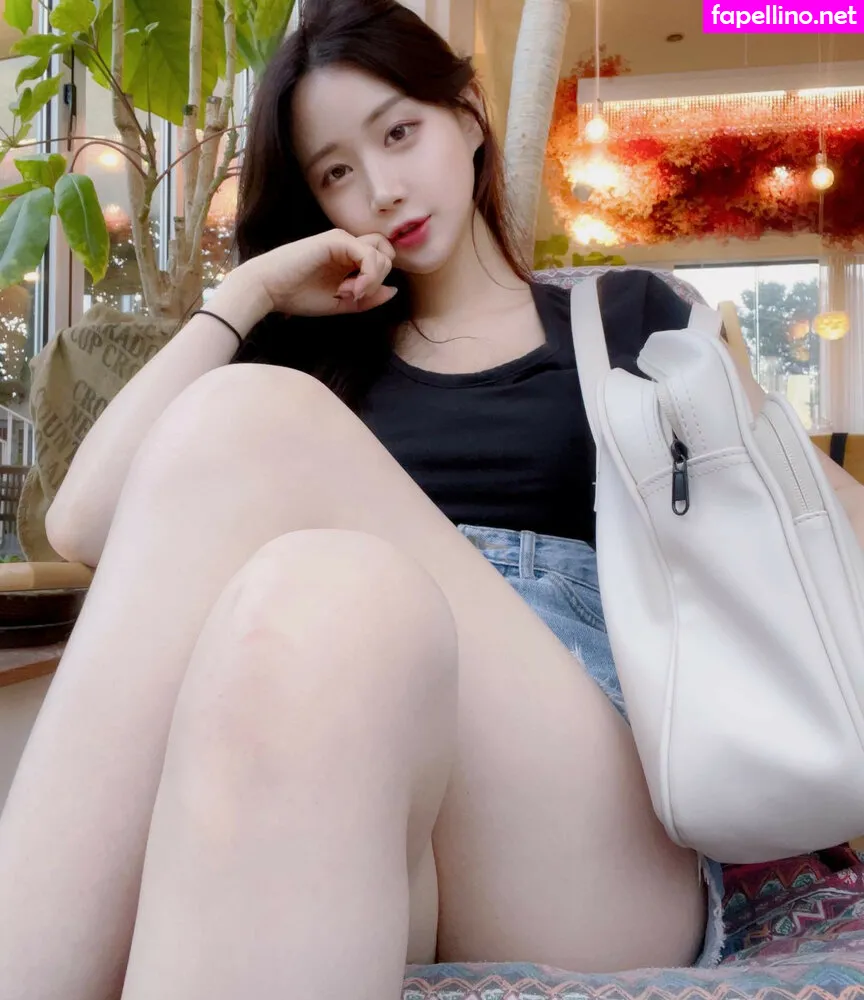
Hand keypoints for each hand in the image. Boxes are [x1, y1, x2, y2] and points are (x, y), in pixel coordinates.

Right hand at [229, 229, 397, 320]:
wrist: (267, 289)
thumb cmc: (297, 296)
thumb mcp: (340, 303)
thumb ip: (367, 298)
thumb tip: (394, 290)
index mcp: (348, 257)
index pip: (382, 261)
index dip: (376, 282)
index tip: (355, 297)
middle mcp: (348, 244)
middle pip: (387, 253)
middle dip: (377, 280)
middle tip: (352, 294)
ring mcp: (342, 239)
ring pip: (382, 252)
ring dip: (371, 280)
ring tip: (346, 292)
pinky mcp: (336, 240)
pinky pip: (369, 254)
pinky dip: (367, 276)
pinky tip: (348, 289)